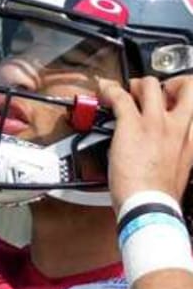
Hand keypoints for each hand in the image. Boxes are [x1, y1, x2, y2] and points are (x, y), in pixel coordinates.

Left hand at [97, 75, 192, 212]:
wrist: (149, 206)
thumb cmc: (159, 197)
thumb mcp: (181, 170)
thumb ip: (178, 154)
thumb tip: (166, 154)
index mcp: (192, 137)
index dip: (182, 99)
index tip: (171, 103)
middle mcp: (179, 125)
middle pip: (185, 85)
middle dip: (169, 83)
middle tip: (154, 92)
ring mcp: (155, 122)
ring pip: (150, 85)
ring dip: (138, 84)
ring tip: (128, 90)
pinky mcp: (131, 125)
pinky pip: (120, 98)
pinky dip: (110, 90)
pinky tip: (105, 90)